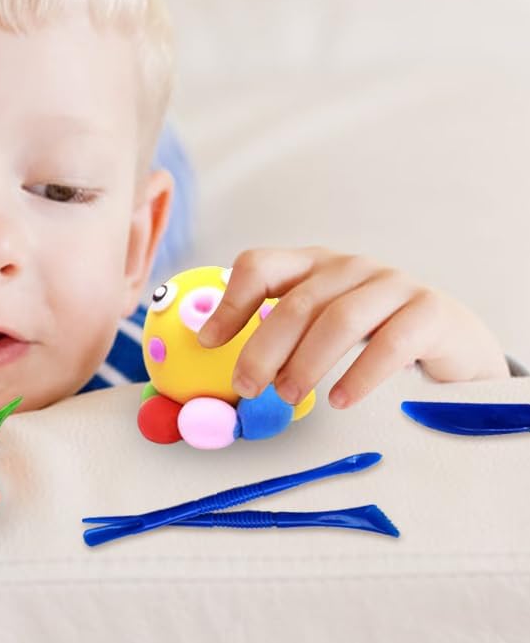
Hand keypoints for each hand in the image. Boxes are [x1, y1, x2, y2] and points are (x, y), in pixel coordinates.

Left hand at [197, 247, 509, 408]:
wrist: (455, 339)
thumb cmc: (373, 333)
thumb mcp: (322, 323)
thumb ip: (280, 332)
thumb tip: (220, 359)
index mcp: (313, 264)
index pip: (260, 265)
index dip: (230, 303)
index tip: (209, 343)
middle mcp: (349, 267)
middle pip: (296, 302)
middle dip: (263, 348)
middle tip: (246, 388)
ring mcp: (392, 284)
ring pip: (339, 320)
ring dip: (306, 362)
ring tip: (287, 396)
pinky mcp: (429, 312)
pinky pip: (390, 343)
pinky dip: (360, 375)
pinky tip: (340, 399)